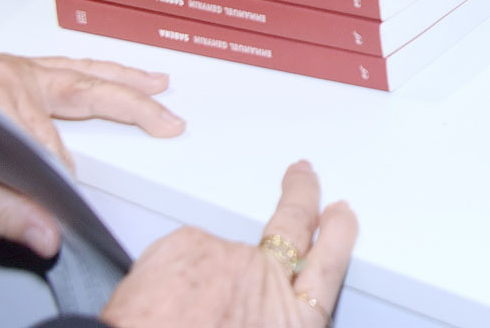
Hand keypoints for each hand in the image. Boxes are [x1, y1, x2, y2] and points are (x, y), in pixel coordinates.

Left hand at [0, 55, 182, 257]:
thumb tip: (49, 233)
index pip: (51, 144)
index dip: (63, 174)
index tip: (67, 199)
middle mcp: (8, 74)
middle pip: (85, 91)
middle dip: (132, 106)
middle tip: (169, 122)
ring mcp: (9, 69)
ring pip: (80, 72)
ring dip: (123, 79)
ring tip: (158, 82)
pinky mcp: (7, 70)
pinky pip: (64, 67)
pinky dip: (95, 71)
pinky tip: (112, 74)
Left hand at [100, 160, 355, 327]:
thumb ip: (257, 318)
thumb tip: (238, 312)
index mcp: (293, 320)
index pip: (327, 267)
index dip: (337, 236)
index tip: (340, 215)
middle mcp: (268, 281)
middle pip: (292, 227)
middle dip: (300, 196)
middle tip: (302, 176)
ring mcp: (229, 256)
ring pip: (213, 256)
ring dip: (195, 274)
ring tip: (167, 308)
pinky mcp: (189, 241)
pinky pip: (175, 256)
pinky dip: (161, 277)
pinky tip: (148, 303)